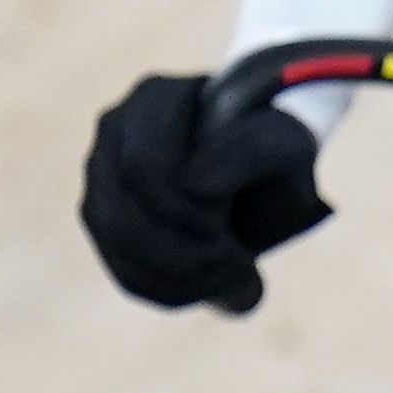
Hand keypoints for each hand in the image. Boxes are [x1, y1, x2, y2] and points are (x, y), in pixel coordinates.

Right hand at [80, 72, 331, 312]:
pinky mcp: (112, 224)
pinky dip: (176, 293)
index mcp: (155, 99)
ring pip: (118, 248)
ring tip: (240, 279)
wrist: (270, 168)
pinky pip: (127, 273)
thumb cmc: (280, 149)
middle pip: (122, 218)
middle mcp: (116, 133)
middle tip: (243, 265)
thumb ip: (251, 151)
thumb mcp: (287, 143)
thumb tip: (196, 187)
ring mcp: (104, 178)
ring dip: (184, 280)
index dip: (192, 217)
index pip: (146, 171)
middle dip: (186, 257)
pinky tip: (220, 289)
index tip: (244, 234)